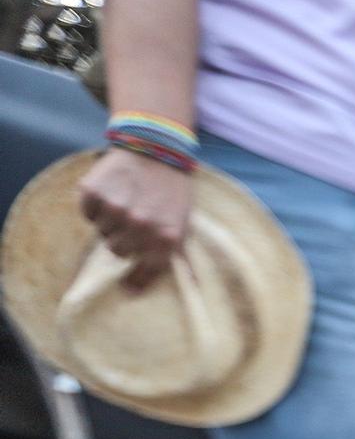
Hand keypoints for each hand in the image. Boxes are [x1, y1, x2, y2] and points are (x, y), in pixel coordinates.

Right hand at [75, 148, 192, 290]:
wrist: (154, 149)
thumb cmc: (172, 191)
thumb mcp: (183, 224)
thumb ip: (177, 256)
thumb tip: (180, 289)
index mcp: (166, 237)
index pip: (145, 271)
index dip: (135, 281)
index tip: (127, 287)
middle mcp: (139, 226)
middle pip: (118, 251)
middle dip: (124, 240)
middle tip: (132, 221)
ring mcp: (115, 209)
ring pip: (102, 233)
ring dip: (110, 222)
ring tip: (125, 203)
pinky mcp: (93, 192)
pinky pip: (88, 214)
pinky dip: (95, 207)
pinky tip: (111, 192)